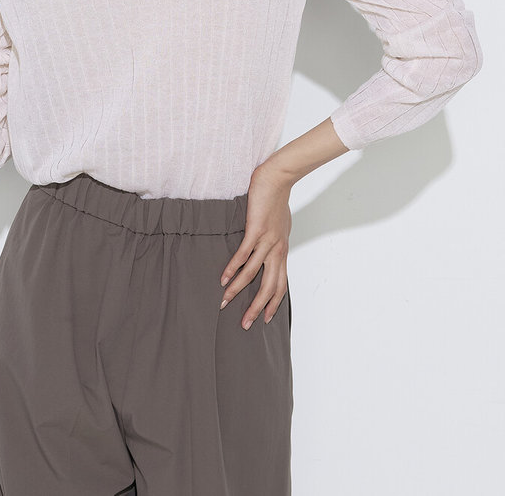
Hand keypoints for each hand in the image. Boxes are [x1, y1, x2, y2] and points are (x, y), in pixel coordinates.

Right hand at [219, 162, 293, 329]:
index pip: (280, 284)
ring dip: (238, 290)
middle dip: (256, 308)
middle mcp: (277, 250)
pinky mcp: (256, 230)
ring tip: (225, 302)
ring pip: (253, 274)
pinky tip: (223, 278)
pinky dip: (233, 268)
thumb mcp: (280, 226)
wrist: (278, 179)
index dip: (273, 304)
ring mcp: (267, 241)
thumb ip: (274, 240)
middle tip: (244, 324)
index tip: (266, 320)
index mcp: (282, 250)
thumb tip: (268, 248)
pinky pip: (244, 254)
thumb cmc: (277, 200)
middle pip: (269, 287)